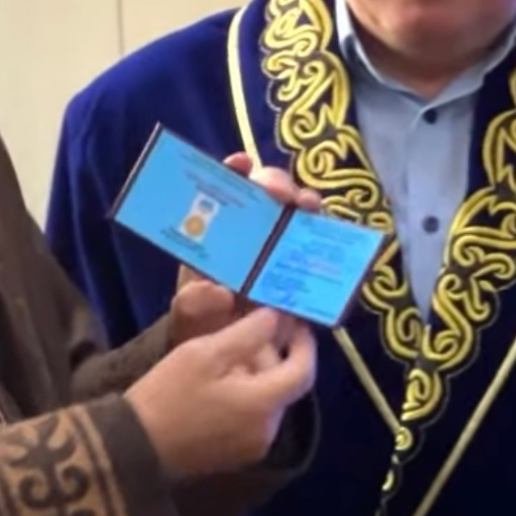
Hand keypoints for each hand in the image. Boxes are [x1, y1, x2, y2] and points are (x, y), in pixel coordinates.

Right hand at [124, 306, 316, 480]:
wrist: (134, 448)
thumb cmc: (168, 395)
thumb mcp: (205, 353)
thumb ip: (248, 333)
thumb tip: (276, 318)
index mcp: (263, 405)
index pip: (303, 371)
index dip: (304, 342)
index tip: (294, 320)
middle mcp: (267, 430)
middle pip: (283, 384)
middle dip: (270, 353)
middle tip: (245, 327)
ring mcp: (252, 447)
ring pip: (266, 399)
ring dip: (255, 373)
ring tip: (224, 351)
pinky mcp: (236, 455)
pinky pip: (253, 416)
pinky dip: (245, 394)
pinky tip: (217, 380)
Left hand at [168, 153, 324, 352]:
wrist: (229, 353)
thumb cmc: (203, 323)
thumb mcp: (190, 315)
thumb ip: (196, 304)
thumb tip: (219, 293)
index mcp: (216, 230)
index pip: (224, 187)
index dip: (233, 169)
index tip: (243, 163)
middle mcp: (250, 228)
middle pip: (265, 190)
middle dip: (275, 183)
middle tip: (282, 194)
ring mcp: (278, 243)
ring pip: (295, 209)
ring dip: (303, 200)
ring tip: (308, 206)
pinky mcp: (301, 262)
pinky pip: (316, 239)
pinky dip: (323, 230)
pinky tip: (325, 229)